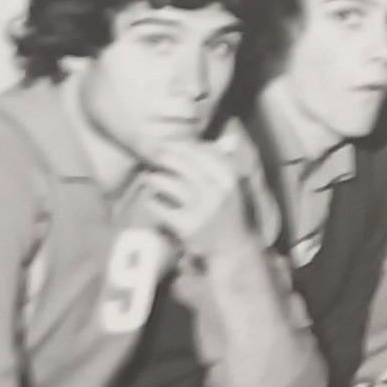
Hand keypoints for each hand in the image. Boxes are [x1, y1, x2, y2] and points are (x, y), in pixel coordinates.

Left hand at [144, 140, 250, 259]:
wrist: (235, 248)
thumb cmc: (233, 212)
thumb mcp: (236, 185)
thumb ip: (230, 162)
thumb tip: (230, 138)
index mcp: (229, 178)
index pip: (199, 151)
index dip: (179, 145)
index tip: (167, 144)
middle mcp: (216, 191)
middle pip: (180, 163)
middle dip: (162, 157)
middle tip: (153, 157)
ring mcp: (201, 209)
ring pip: (165, 182)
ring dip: (154, 178)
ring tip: (150, 177)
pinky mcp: (186, 225)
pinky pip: (158, 205)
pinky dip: (153, 201)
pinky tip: (155, 200)